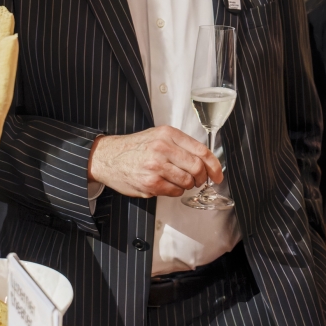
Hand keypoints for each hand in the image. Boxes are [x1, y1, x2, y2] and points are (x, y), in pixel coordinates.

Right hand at [89, 125, 222, 198]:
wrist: (107, 157)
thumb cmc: (134, 148)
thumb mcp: (157, 136)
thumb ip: (180, 145)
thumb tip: (205, 161)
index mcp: (168, 134)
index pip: (201, 150)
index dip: (214, 165)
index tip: (218, 175)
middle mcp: (162, 147)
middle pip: (197, 168)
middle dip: (201, 178)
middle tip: (198, 181)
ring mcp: (156, 166)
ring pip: (187, 181)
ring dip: (186, 185)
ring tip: (176, 181)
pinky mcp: (150, 183)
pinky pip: (175, 191)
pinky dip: (175, 191)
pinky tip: (166, 185)